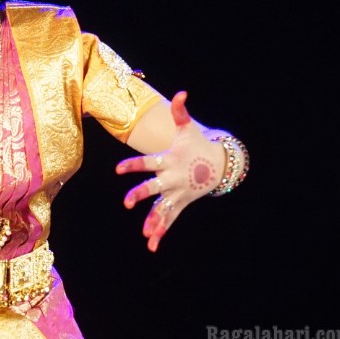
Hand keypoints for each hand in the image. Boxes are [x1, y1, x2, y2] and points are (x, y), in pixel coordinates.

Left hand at [115, 91, 223, 252]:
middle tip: (128, 203)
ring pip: (163, 209)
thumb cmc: (197, 144)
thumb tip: (181, 92)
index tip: (118, 170)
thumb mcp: (188, 129)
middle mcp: (172, 179)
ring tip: (145, 234)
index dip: (132, 165)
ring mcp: (177, 193)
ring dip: (154, 221)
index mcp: (168, 161)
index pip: (147, 162)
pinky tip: (151, 246)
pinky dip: (161, 232)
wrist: (221, 164)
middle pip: (154, 188)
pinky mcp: (181, 203)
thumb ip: (180, 112)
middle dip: (141, 194)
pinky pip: (170, 220)